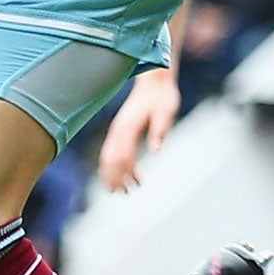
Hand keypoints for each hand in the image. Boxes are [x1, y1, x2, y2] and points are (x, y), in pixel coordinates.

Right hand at [97, 68, 180, 192]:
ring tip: (119, 190)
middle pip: (110, 158)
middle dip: (114, 177)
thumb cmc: (162, 96)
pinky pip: (109, 150)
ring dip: (111, 174)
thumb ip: (160, 129)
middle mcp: (119, 128)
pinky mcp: (119, 129)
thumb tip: (156, 149)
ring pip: (107, 155)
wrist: (154, 81)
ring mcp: (117, 128)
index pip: (123, 155)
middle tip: (124, 193)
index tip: (135, 186)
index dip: (127, 172)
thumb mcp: (167, 111)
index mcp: (129, 126)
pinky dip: (111, 164)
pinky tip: (118, 174)